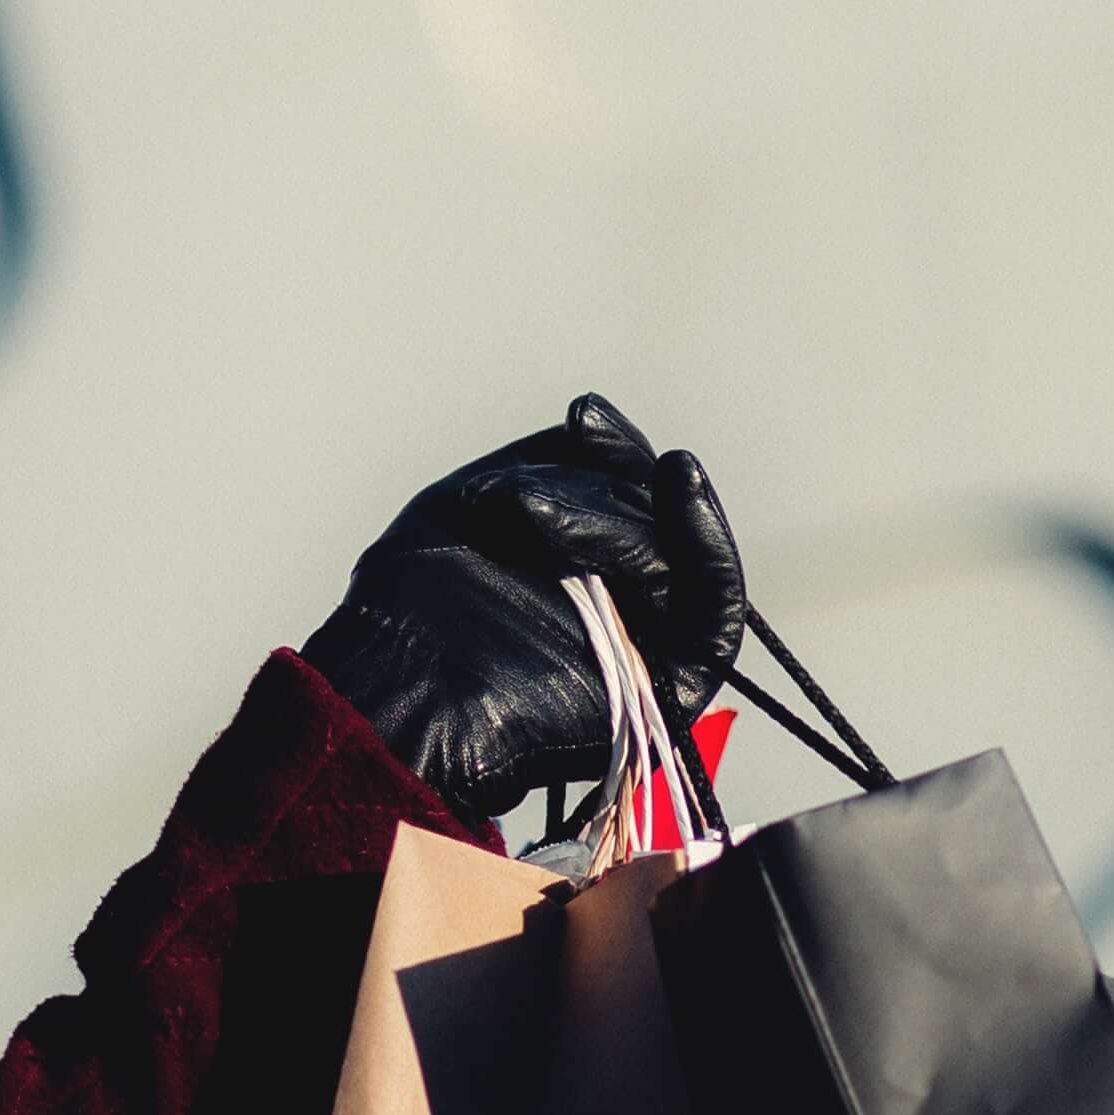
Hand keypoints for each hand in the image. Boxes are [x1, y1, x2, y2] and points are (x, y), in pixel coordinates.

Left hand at [298, 392, 743, 825]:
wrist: (397, 699)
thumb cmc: (413, 612)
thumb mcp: (465, 508)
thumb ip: (539, 466)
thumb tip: (595, 423)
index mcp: (577, 566)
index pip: (624, 495)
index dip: (612, 451)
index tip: (585, 415)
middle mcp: (621, 602)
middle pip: (652, 519)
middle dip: (598, 493)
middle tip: (525, 502)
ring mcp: (652, 642)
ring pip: (676, 555)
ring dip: (621, 519)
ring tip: (538, 519)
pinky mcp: (676, 684)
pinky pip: (717, 611)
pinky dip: (708, 545)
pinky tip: (679, 485)